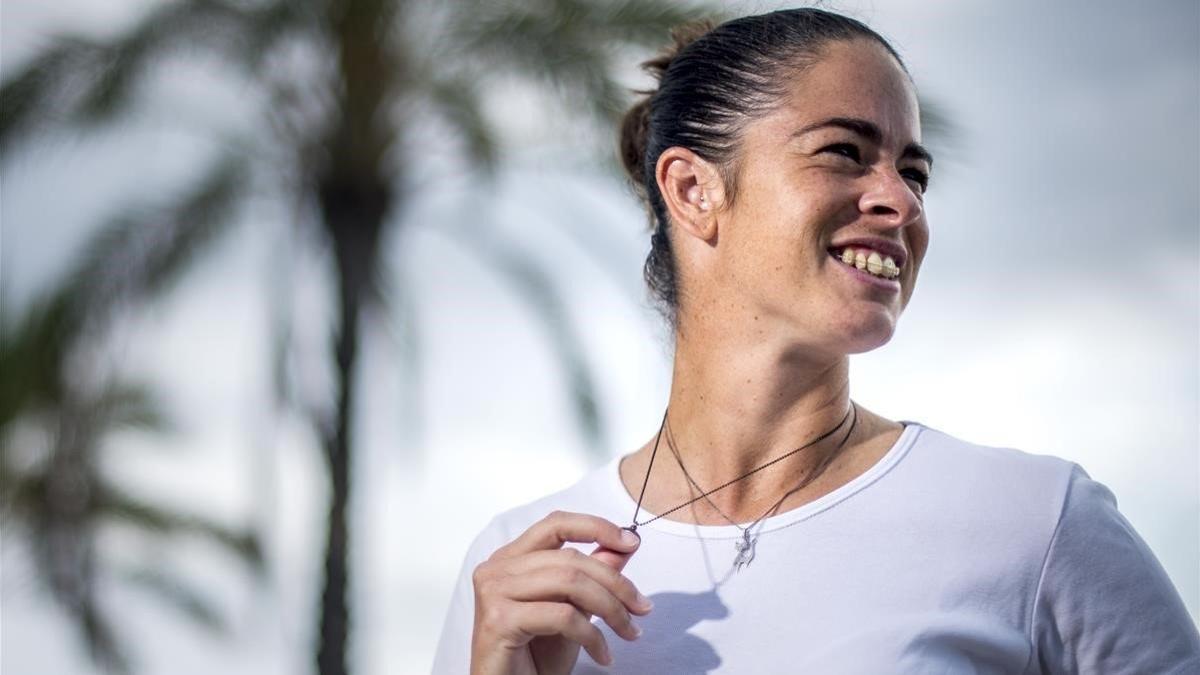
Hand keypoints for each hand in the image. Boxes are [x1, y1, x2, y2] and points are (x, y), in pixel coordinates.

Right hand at [469, 511, 652, 673]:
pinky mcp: (499, 619)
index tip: (630, 543)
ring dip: (611, 609)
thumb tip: (623, 547)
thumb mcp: (574, 611)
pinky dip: (592, 636)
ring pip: (570, 582)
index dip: (596, 527)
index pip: (555, 524)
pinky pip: (562, 616)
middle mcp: (496, 569)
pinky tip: (604, 654)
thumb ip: (592, 577)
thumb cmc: (535, 659)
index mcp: (510, 559)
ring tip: (629, 632)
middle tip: (643, 607)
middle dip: (616, 583)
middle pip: (570, 558)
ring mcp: (494, 591)